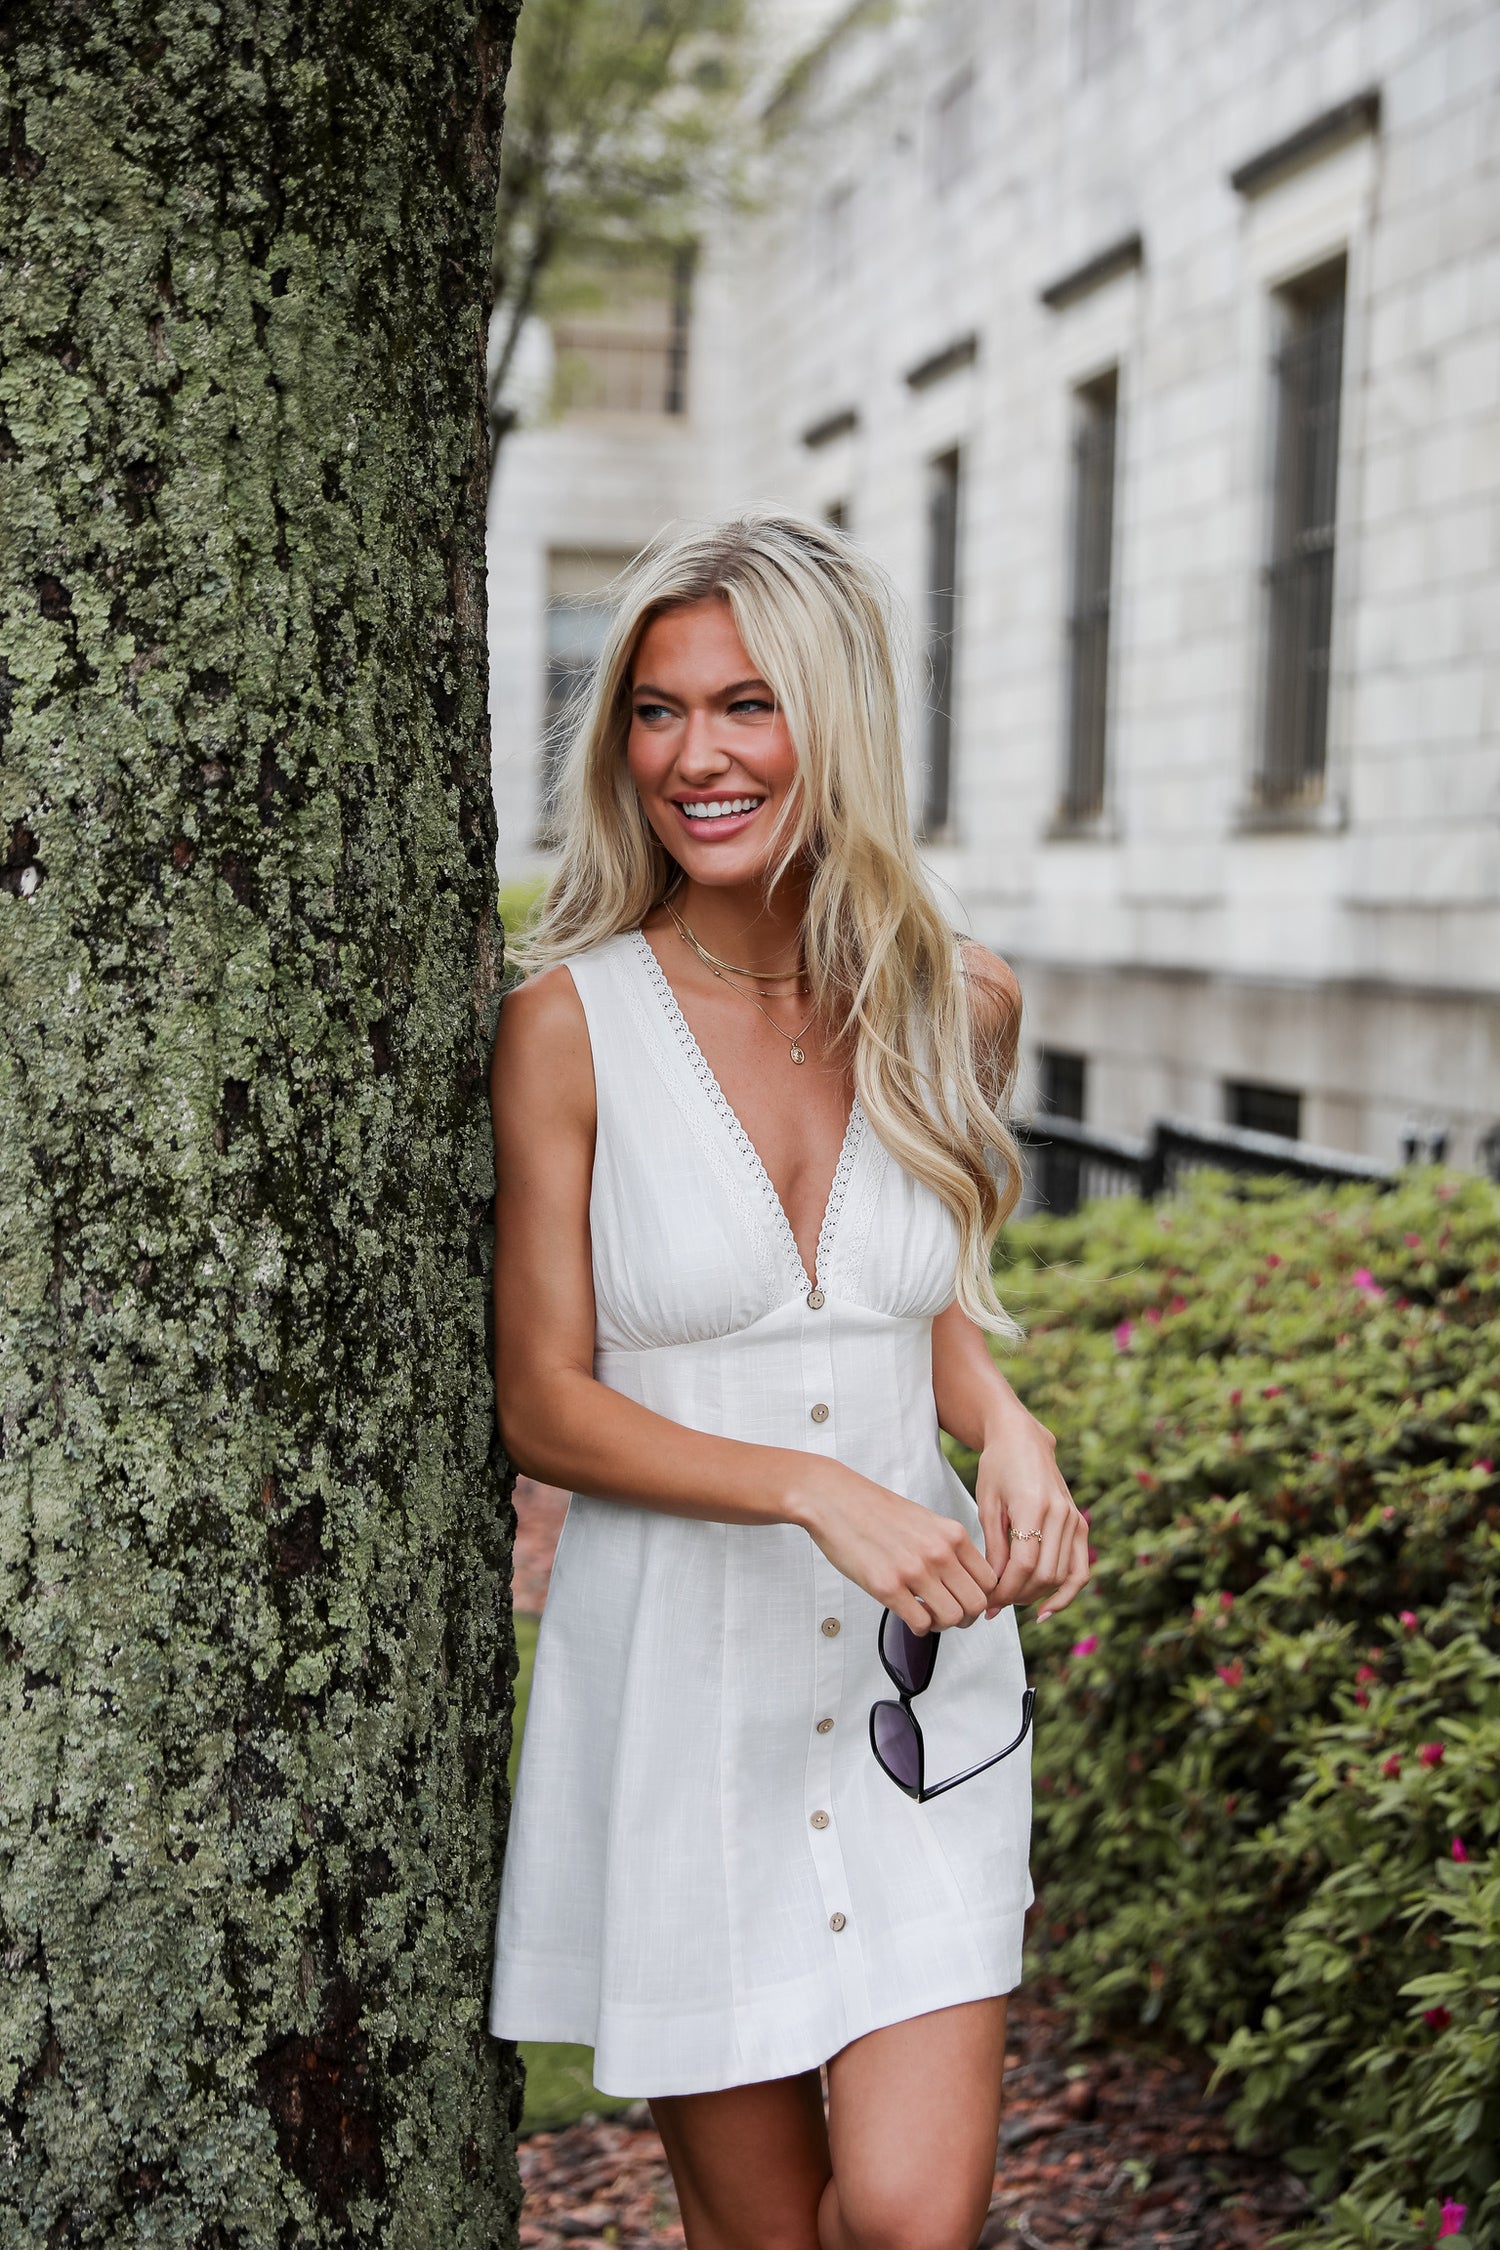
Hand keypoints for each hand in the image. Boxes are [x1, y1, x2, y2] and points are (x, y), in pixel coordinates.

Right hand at [791, 1460, 998, 1636]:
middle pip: (976, 1603)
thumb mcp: (925, 1520)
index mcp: (951, 1534)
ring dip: (942, 1624)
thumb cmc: (874, 1510)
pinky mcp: (888, 1587)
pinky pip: (920, 1624)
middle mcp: (938, 1553)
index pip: (990, 1580)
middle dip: (966, 1616)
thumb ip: (948, 1546)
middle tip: (950, 1614)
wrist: (834, 1499)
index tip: (966, 1600)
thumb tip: (963, 1578)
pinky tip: (908, 1614)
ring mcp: (914, 1570)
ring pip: (952, 1618)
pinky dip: (919, 1627)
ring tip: (926, 1615)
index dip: (981, 1597)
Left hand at [975, 1411, 1088, 1621]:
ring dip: (1036, 1596)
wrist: (1023, 1440)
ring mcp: (1074, 1520)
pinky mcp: (1080, 1525)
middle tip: (994, 1605)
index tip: (988, 1603)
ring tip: (1011, 1600)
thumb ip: (994, 1546)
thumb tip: (995, 1586)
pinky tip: (1047, 1609)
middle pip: (1044, 1574)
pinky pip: (1079, 1569)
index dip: (1006, 1589)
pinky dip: (1067, 1593)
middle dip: (1018, 1596)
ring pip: (1062, 1576)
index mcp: (1033, 1505)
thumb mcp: (987, 1504)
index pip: (1024, 1563)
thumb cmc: (997, 1468)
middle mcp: (1060, 1514)